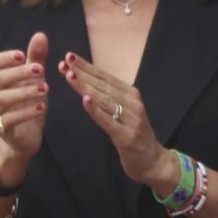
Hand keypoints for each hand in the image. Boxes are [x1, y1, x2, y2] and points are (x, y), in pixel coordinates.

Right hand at [0, 32, 49, 169]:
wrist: (26, 138)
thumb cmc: (29, 105)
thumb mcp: (36, 81)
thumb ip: (36, 59)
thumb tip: (40, 35)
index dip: (4, 58)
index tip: (22, 54)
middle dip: (19, 72)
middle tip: (40, 69)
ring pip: (3, 98)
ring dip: (25, 92)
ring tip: (46, 88)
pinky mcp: (2, 129)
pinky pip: (9, 120)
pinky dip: (26, 112)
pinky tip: (42, 107)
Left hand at [58, 52, 176, 190]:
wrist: (153, 161)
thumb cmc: (134, 135)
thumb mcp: (125, 112)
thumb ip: (110, 98)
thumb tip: (89, 81)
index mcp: (131, 95)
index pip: (105, 77)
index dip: (87, 66)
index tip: (69, 56)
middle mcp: (133, 104)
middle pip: (103, 85)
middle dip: (82, 73)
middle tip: (64, 62)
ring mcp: (131, 119)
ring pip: (104, 100)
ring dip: (86, 86)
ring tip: (70, 75)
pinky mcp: (126, 136)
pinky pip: (108, 121)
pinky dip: (96, 110)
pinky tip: (85, 100)